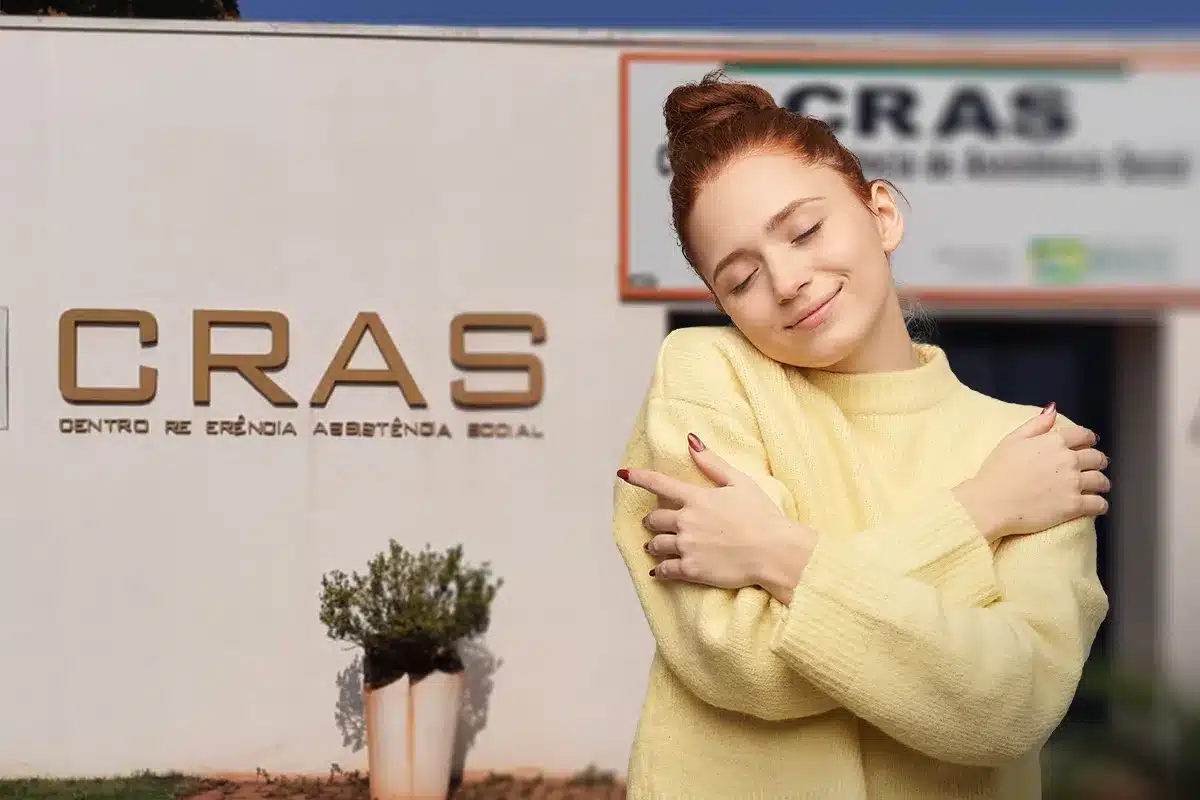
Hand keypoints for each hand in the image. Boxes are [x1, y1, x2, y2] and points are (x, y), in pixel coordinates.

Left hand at [617, 433, 815, 602]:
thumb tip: (691, 440)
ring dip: (654, 544)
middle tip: (657, 524)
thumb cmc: (762, 515)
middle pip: (653, 519)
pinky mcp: (691, 570)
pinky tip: (659, 571)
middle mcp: (686, 521)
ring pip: (655, 544)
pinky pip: (664, 570)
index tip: (623, 474)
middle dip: (653, 521)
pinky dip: (659, 570)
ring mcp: (687, 546)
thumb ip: (712, 463)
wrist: (775, 551)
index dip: (638, 477)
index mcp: (697, 498)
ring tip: (657, 546)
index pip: (659, 484)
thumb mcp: (740, 482)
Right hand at [953, 404, 1109, 543]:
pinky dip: (1101, 504)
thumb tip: (1052, 409)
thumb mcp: (1011, 440)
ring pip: (1101, 480)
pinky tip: (1097, 504)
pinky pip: (1099, 504)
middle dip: (1098, 460)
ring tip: (1099, 486)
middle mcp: (1068, 460)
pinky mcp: (1074, 506)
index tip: (1088, 443)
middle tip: (1096, 465)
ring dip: (1102, 482)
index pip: (1084, 434)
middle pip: (1096, 457)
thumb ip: (1036, 424)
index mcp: (1054, 442)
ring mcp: (1073, 483)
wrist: (991, 503)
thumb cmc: (997, 472)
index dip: (1088, 438)